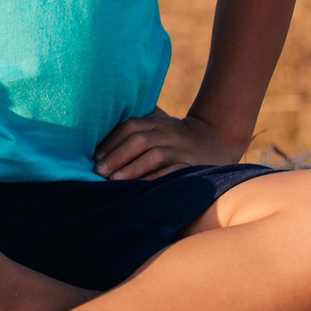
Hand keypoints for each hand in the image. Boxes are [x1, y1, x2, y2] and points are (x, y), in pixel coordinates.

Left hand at [93, 109, 244, 180]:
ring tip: (113, 181)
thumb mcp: (159, 123)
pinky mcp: (192, 166)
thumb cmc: (174, 136)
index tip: (95, 157)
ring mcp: (181, 149)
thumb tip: (97, 132)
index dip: (111, 141)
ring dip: (132, 168)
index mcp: (157, 122)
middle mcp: (169, 133)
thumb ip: (135, 125)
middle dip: (117, 156)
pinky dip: (154, 180)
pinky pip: (172, 172)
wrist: (215, 140)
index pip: (131, 126)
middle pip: (140, 140)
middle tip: (99, 172)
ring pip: (155, 155)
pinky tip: (139, 189)